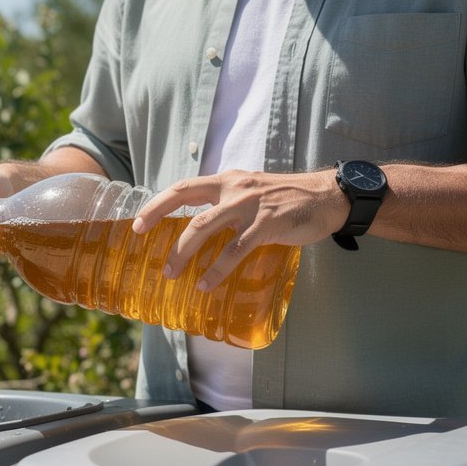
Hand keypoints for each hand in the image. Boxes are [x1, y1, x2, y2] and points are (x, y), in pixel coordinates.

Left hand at [132, 168, 346, 289]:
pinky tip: (206, 284)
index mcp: (227, 180)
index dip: (157, 203)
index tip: (138, 222)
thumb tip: (203, 231)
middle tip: (140, 239)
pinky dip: (216, 269)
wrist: (328, 196)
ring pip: (204, 227)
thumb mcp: (251, 191)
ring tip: (171, 274)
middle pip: (185, 198)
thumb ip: (228, 204)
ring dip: (182, 252)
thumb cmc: (287, 199)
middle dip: (156, 217)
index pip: (184, 187)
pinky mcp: (267, 225)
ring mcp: (249, 206)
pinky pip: (234, 250)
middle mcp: (234, 188)